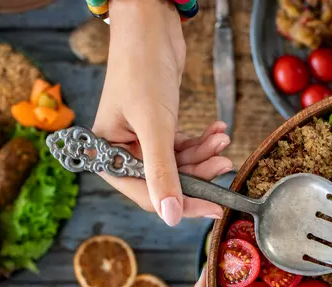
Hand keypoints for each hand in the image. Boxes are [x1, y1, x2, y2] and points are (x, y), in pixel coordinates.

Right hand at [94, 0, 232, 225]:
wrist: (149, 25)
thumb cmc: (142, 68)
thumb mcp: (155, 126)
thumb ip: (163, 173)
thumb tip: (170, 216)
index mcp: (107, 156)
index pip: (147, 196)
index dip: (182, 203)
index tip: (214, 207)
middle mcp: (121, 151)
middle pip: (166, 181)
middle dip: (198, 173)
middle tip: (224, 162)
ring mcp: (139, 139)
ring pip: (178, 164)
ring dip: (203, 155)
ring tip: (222, 140)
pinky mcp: (157, 126)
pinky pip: (181, 146)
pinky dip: (200, 141)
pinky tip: (217, 131)